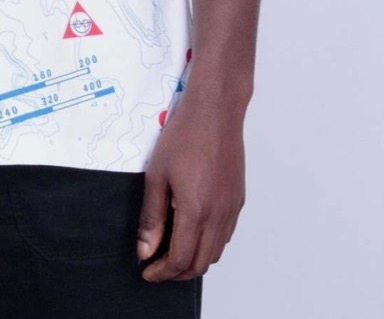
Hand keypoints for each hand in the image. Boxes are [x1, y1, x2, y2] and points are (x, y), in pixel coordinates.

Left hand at [136, 96, 245, 281]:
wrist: (215, 110)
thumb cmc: (183, 136)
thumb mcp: (157, 175)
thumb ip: (151, 217)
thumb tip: (145, 250)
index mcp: (196, 211)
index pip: (180, 261)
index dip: (161, 272)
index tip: (147, 271)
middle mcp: (218, 215)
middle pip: (200, 264)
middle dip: (177, 273)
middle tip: (157, 266)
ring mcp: (232, 208)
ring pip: (215, 252)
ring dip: (194, 259)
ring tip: (172, 250)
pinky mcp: (238, 199)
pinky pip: (225, 235)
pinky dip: (209, 243)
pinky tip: (193, 230)